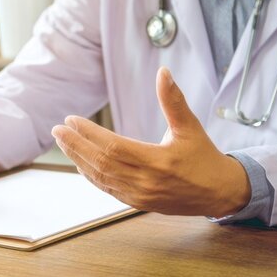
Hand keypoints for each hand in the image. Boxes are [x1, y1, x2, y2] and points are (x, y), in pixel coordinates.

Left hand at [51, 67, 250, 216]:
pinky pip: (107, 188)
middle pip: (100, 162)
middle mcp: (145, 181)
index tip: (71, 120)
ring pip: (100, 177)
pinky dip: (91, 175)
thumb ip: (173, 101)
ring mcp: (139, 195)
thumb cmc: (204, 157)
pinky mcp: (137, 203)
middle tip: (57, 130)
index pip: (113, 146)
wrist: (219, 193)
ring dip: (78, 159)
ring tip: (63, 142)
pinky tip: (80, 163)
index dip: (89, 133)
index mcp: (158, 161)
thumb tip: (163, 72)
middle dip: (75, 145)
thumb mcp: (190, 126)